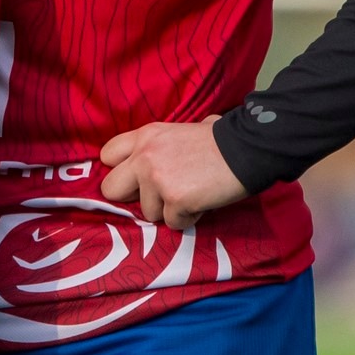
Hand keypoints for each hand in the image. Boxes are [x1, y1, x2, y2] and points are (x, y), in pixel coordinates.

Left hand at [99, 118, 248, 229]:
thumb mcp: (181, 131)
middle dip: (132, 198)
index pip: (107, 155)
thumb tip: (160, 157)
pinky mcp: (174, 200)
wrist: (246, 149)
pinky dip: (189, 218)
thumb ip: (161, 145)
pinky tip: (203, 201)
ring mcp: (156, 179)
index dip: (121, 171)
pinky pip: (173, 223)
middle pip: (110, 189)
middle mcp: (144, 156)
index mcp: (145, 136)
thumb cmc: (220, 140)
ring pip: (147, 212)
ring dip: (169, 209)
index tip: (137, 179)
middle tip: (158, 196)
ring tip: (192, 193)